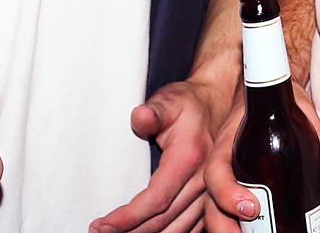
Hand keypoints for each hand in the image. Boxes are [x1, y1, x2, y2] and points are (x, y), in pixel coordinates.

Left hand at [90, 77, 227, 232]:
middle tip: (99, 231)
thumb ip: (154, 111)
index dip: (129, 217)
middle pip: (164, 220)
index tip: (104, 224)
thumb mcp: (170, 100)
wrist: (219, 103)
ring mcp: (209, 193)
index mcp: (189, 158)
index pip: (156, 199)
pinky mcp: (210, 200)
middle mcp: (202, 180)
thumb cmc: (189, 104)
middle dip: (130, 231)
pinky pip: (189, 228)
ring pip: (177, 229)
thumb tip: (140, 116)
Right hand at [202, 79, 319, 232]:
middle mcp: (225, 163)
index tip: (252, 208)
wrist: (271, 93)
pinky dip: (240, 225)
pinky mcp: (239, 186)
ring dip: (230, 229)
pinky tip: (261, 230)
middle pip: (210, 201)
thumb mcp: (304, 111)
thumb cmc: (283, 102)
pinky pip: (230, 210)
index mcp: (230, 142)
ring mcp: (229, 177)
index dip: (227, 193)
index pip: (216, 172)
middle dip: (224, 225)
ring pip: (216, 210)